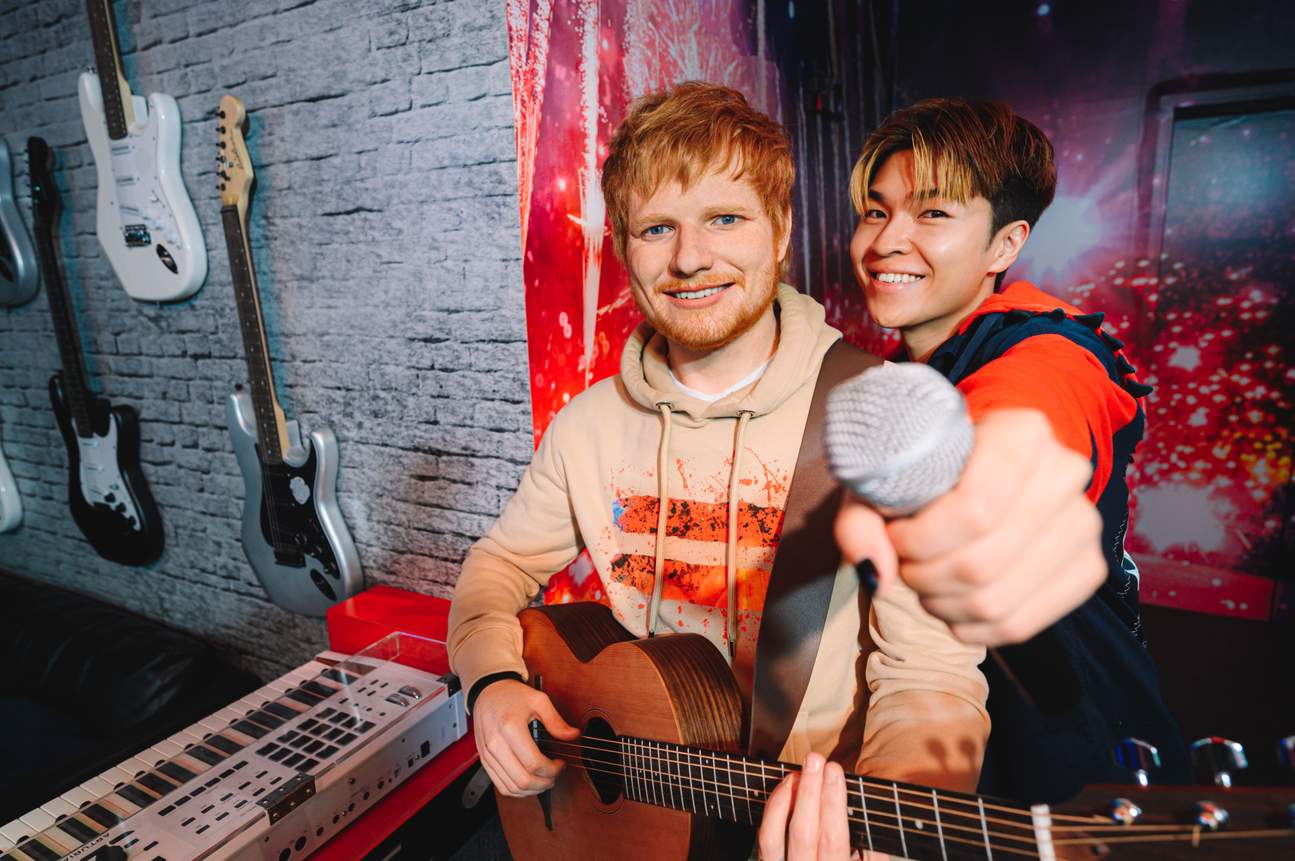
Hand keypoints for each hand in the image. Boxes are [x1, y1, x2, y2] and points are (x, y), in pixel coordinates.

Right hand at [472, 679, 579, 796]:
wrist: (488, 693)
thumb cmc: (512, 696)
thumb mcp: (538, 700)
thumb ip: (556, 721)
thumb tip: (573, 735)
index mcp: (510, 728)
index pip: (534, 763)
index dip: (552, 769)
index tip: (561, 763)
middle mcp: (496, 744)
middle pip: (523, 780)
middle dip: (545, 783)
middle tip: (555, 775)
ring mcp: (488, 755)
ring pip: (512, 788)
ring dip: (532, 790)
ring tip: (545, 780)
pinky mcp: (485, 761)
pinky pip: (501, 786)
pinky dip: (518, 791)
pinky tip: (530, 783)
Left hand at [758, 753, 857, 860]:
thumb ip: (872, 850)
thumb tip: (867, 808)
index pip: (833, 839)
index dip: (832, 803)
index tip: (834, 771)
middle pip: (803, 834)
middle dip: (809, 792)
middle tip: (815, 759)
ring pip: (773, 837)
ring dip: (786, 799)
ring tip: (798, 772)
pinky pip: (764, 839)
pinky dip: (773, 810)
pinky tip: (786, 789)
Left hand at [836, 408, 1104, 645]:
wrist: (982, 467)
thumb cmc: (926, 468)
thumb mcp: (884, 475)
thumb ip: (862, 518)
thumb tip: (876, 574)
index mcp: (1023, 432)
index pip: (974, 511)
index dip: (920, 539)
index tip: (894, 534)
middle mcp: (1066, 472)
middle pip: (980, 563)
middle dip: (924, 576)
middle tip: (904, 563)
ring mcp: (1084, 523)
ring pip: (995, 600)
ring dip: (941, 604)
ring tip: (924, 581)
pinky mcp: (1088, 568)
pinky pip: (1020, 625)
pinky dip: (970, 628)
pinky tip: (951, 604)